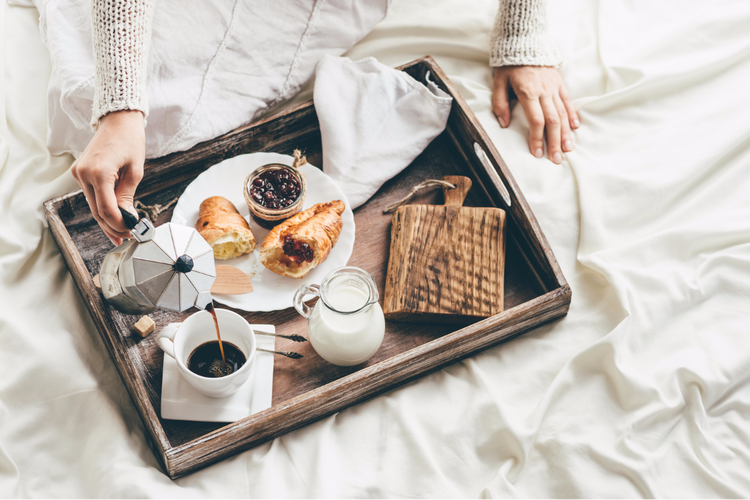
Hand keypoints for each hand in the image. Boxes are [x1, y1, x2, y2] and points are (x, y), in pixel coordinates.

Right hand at [71, 110, 144, 245]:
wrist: (118, 121)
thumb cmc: (130, 141)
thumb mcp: (135, 171)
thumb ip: (127, 196)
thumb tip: (127, 219)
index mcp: (98, 172)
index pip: (106, 209)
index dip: (118, 225)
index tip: (131, 232)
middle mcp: (83, 173)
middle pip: (96, 211)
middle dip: (112, 227)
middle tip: (127, 238)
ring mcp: (78, 173)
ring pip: (92, 206)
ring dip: (107, 220)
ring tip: (121, 234)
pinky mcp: (79, 172)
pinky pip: (91, 196)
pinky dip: (102, 208)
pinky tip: (113, 219)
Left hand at [492, 66, 579, 163]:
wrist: (525, 42)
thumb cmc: (509, 65)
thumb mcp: (499, 82)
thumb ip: (500, 103)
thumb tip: (504, 124)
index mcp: (528, 92)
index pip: (536, 120)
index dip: (537, 138)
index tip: (537, 153)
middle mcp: (544, 91)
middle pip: (552, 121)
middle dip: (554, 142)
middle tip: (555, 159)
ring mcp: (554, 87)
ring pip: (563, 113)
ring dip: (565, 133)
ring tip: (567, 149)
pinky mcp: (560, 83)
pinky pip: (568, 101)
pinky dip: (572, 115)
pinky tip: (574, 128)